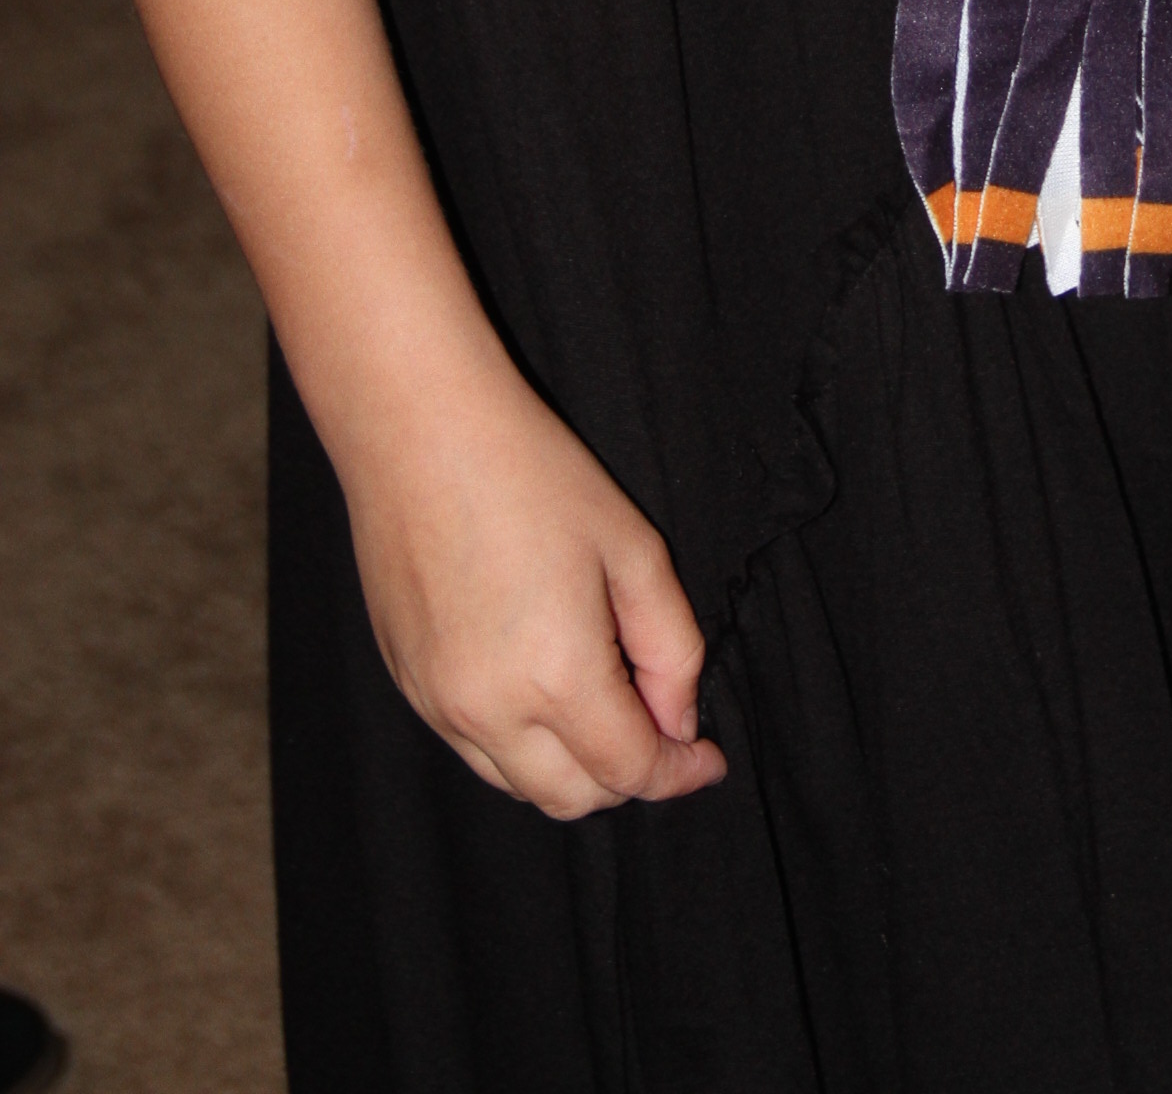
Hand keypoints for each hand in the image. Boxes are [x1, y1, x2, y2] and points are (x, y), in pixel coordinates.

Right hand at [340, 351, 729, 820]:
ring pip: (518, 785)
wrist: (421, 432)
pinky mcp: (405, 685)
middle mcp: (489, 712)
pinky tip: (540, 686)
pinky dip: (517, 745)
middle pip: (574, 799)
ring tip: (602, 704)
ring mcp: (437, 704)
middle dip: (627, 777)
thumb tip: (677, 722)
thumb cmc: (534, 475)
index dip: (679, 772)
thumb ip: (672, 648)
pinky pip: (471, 749)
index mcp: (557, 678)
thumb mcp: (634, 550)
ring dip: (570, 769)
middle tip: (659, 727)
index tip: (707, 759)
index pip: (630, 771)